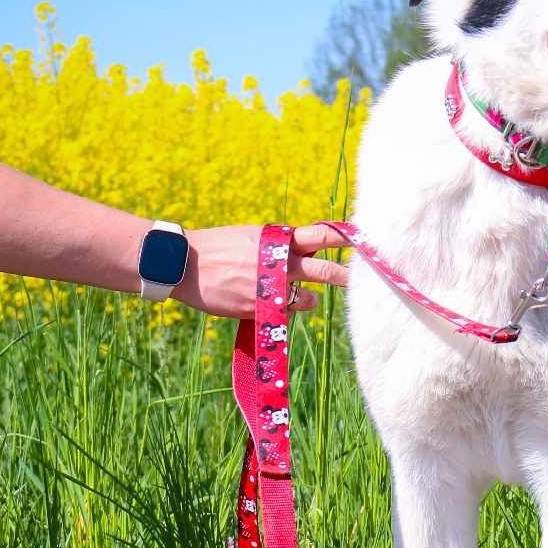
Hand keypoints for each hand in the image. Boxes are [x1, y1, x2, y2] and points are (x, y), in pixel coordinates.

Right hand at [173, 223, 352, 317]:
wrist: (182, 264)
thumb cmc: (218, 247)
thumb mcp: (251, 238)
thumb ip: (278, 245)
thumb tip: (304, 247)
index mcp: (276, 240)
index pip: (319, 235)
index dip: (345, 238)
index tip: (366, 240)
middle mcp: (276, 262)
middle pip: (323, 269)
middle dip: (344, 276)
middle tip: (362, 281)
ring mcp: (267, 287)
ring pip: (308, 298)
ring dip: (310, 298)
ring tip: (305, 296)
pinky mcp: (257, 308)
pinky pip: (285, 312)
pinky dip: (285, 309)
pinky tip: (273, 304)